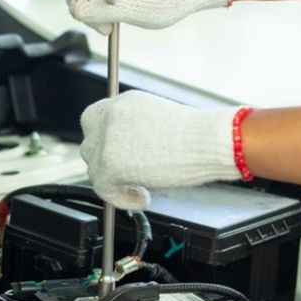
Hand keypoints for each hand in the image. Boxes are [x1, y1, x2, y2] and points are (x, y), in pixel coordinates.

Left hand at [80, 91, 241, 210]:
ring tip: (143, 186)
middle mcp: (112, 115)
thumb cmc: (200, 136)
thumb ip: (136, 133)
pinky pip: (103, 188)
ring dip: (115, 182)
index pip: (93, 120)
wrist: (211, 140)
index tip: (116, 155)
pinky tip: (143, 198)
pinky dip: (121, 198)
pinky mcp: (110, 163)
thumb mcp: (160, 123)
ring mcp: (108, 138)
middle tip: (130, 175)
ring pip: (94, 169)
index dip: (102, 141)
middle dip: (106, 163)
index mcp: (125, 102)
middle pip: (90, 145)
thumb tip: (127, 157)